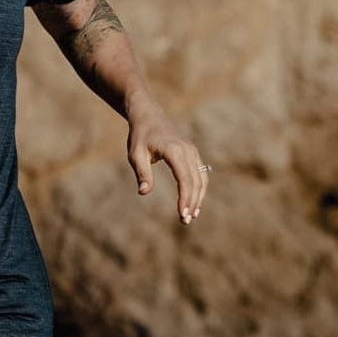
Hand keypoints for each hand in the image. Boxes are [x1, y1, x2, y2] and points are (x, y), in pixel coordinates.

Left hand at [126, 101, 208, 224]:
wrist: (149, 116)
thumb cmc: (140, 136)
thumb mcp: (135, 154)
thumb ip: (142, 172)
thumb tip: (144, 192)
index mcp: (174, 150)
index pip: (184, 179)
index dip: (185, 198)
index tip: (182, 214)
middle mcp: (187, 150)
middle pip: (196, 181)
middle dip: (192, 202)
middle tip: (185, 220)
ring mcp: (192, 151)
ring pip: (202, 178)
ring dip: (198, 197)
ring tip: (191, 215)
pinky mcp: (193, 154)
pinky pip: (201, 174)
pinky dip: (199, 189)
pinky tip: (194, 202)